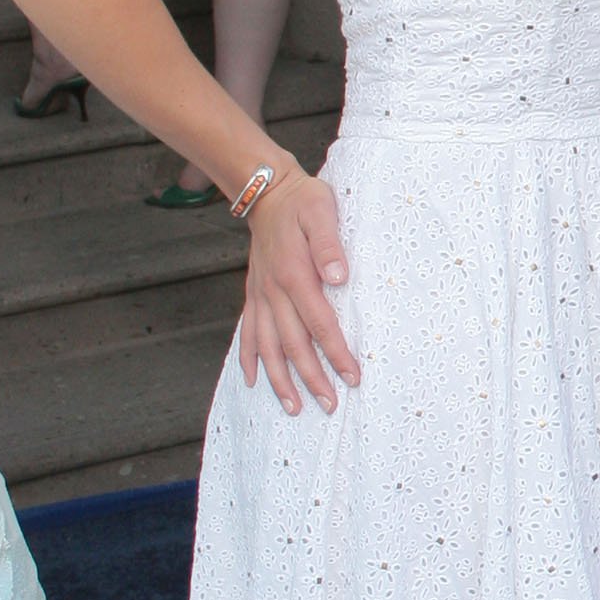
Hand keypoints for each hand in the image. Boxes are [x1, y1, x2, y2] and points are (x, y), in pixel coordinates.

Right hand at [239, 165, 359, 414]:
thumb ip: (330, 244)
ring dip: (279, 379)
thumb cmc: (303, 201)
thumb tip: (339, 276)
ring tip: (292, 407)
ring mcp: (260, 295)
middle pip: (293, 345)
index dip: (336, 353)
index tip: (352, 377)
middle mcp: (274, 291)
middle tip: (329, 406)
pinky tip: (251, 380)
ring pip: (267, 346)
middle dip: (312, 378)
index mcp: (295, 274)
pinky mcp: (253, 294)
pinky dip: (248, 358)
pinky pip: (248, 332)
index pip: (321, 324)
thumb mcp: (322, 212)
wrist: (267, 192)